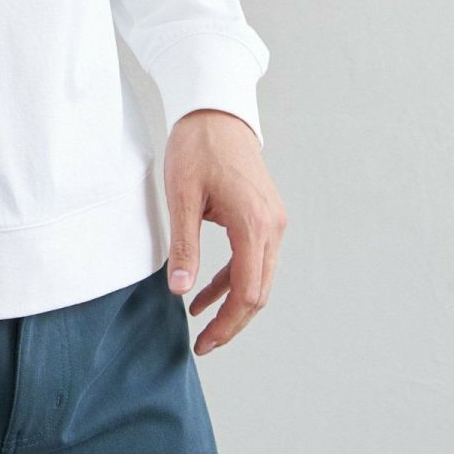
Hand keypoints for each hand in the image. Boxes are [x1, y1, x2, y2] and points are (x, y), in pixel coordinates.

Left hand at [162, 108, 287, 358]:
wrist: (216, 109)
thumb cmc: (197, 145)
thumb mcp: (181, 195)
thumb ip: (184, 245)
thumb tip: (180, 290)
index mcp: (254, 224)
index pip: (248, 292)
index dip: (227, 324)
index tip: (203, 343)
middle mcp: (273, 226)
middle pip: (259, 292)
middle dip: (232, 321)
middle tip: (202, 343)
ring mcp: (273, 221)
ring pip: (259, 278)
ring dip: (233, 302)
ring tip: (201, 322)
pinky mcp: (266, 215)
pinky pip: (254, 258)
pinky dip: (234, 278)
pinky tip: (207, 290)